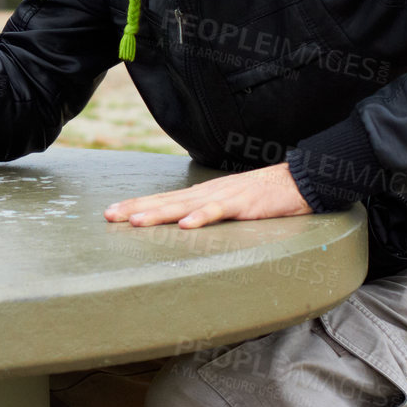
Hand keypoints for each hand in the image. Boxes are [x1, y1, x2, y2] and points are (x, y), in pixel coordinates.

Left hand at [105, 162, 311, 228]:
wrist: (297, 181)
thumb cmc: (263, 195)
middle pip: (165, 201)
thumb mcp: (229, 204)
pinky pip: (218, 212)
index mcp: (201, 194)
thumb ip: (208, 212)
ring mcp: (223, 197)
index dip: (137, 205)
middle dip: (136, 209)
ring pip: (185, 207)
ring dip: (159, 214)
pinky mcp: (243, 205)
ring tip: (136, 222)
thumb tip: (186, 224)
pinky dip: (201, 218)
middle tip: (109, 216)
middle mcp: (206, 193)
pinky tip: (185, 225)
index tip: (112, 212)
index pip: (163, 199)